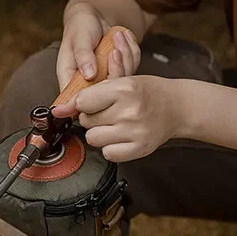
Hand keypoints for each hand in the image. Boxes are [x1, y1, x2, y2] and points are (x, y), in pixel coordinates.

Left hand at [52, 76, 187, 162]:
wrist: (178, 106)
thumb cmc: (147, 92)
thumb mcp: (120, 82)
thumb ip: (89, 93)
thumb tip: (59, 110)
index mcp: (124, 89)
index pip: (82, 102)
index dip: (84, 104)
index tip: (91, 104)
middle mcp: (130, 111)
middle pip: (86, 121)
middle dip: (93, 117)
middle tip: (111, 112)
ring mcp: (135, 132)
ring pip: (94, 139)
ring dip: (100, 133)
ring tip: (116, 124)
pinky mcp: (139, 149)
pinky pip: (108, 154)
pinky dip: (112, 147)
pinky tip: (122, 137)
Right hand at [57, 2, 141, 90]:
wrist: (95, 18)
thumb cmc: (80, 28)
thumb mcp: (78, 39)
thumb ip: (83, 56)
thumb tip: (89, 75)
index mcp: (70, 80)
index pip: (79, 100)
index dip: (93, 94)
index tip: (101, 71)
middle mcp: (88, 85)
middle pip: (107, 92)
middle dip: (115, 67)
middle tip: (113, 48)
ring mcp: (106, 80)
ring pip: (123, 78)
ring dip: (125, 54)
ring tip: (118, 36)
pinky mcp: (120, 73)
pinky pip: (133, 67)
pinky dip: (131, 50)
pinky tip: (124, 38)